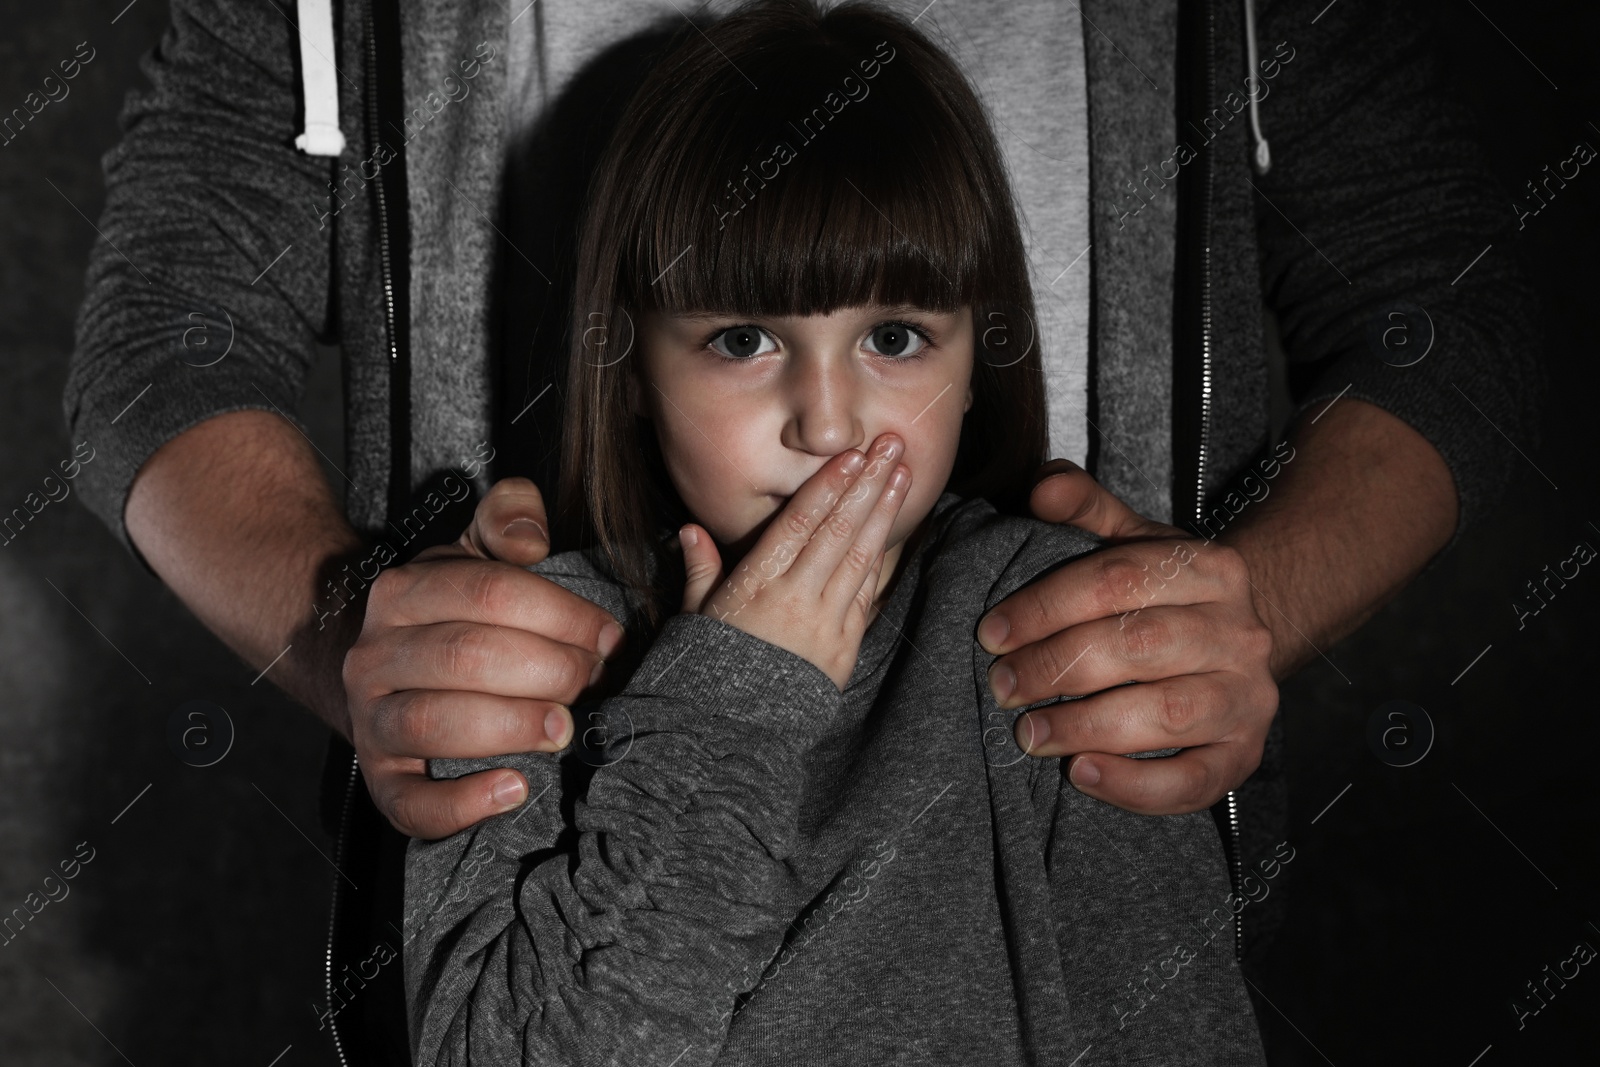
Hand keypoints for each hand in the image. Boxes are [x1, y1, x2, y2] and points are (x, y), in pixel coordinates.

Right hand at [342, 477, 625, 838]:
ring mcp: (371, 719)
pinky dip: (462, 804)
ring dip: (511, 726)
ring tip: (563, 729)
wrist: (384, 673)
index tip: (607, 635)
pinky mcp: (380, 779)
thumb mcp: (476, 552)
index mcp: (404, 591)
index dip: (560, 613)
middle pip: (466, 656)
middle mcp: (375, 654)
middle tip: (591, 681)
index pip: (489, 592)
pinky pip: (409, 802)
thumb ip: (508, 518)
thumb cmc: (454, 615)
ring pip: (433, 723)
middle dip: (547, 669)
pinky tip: (515, 788)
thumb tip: (531, 540)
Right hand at [678, 434, 910, 690]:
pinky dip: (881, 557)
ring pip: (860, 556)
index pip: (801, 524)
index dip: (829, 486)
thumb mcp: (696, 614)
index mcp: (758, 583)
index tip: (852, 455)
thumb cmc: (710, 665)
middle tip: (892, 445)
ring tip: (903, 474)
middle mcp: (796, 597)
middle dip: (868, 484)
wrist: (735, 729)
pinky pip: (866, 593)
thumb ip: (700, 568)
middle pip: (839, 530)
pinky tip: (893, 528)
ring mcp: (825, 621)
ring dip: (884, 512)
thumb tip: (689, 530)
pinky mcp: (845, 646)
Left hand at [981, 460, 1278, 814]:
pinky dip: (1135, 785)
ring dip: (1088, 727)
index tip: (991, 633)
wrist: (1231, 647)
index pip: (1120, 579)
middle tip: (1002, 688)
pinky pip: (1193, 781)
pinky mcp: (1242, 756)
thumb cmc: (1161, 594)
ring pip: (1168, 713)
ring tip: (1029, 735)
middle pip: (1141, 645)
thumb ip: (1084, 507)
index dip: (1047, 606)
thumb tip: (1043, 488)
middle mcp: (1240, 632)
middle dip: (1058, 668)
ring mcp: (1248, 698)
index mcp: (1209, 568)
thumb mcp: (1128, 540)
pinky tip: (1081, 774)